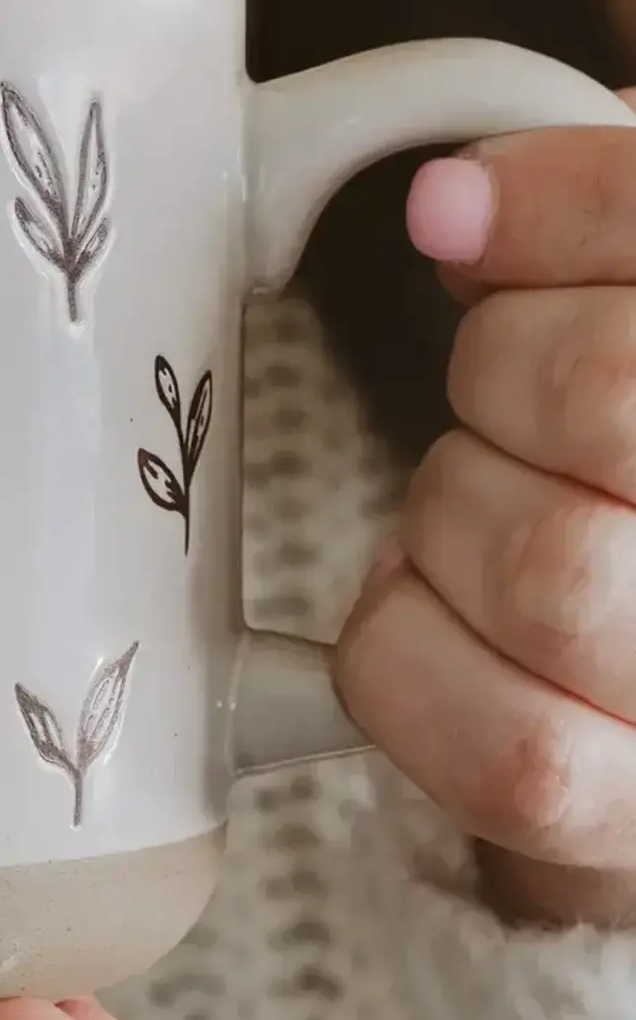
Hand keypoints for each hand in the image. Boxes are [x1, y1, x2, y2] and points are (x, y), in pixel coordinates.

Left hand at [336, 116, 635, 926]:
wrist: (635, 685)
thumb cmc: (630, 474)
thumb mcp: (624, 320)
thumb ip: (602, 227)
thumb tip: (458, 200)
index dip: (559, 205)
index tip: (455, 214)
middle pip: (607, 394)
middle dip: (500, 367)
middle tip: (500, 390)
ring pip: (545, 566)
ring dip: (452, 511)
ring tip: (482, 510)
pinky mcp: (631, 819)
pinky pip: (497, 742)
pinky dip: (406, 647)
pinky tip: (429, 605)